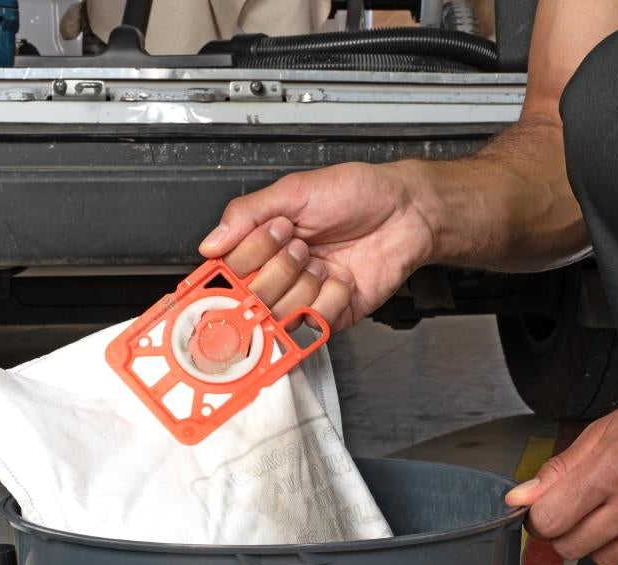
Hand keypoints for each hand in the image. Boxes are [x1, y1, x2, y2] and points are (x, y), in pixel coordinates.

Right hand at [198, 161, 437, 330]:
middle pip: (253, 297)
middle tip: (302, 245)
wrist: (405, 213)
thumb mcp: (295, 190)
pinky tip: (342, 278)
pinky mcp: (329, 316)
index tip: (276, 230)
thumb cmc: (358, 195)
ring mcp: (303, 298)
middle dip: (281, 268)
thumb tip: (211, 243)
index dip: (252, 254)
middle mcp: (279, 275)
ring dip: (306, 283)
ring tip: (324, 260)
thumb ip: (247, 214)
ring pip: (282, 313)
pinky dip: (332, 298)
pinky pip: (315, 321)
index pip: (230, 270)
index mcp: (262, 245)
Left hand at [505, 361, 617, 564]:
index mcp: (613, 470)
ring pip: (605, 560)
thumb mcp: (605, 430)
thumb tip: (519, 498)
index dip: (541, 518)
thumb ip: (559, 471)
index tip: (548, 510)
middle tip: (586, 507)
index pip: (549, 523)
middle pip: (572, 548)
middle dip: (569, 531)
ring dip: (604, 539)